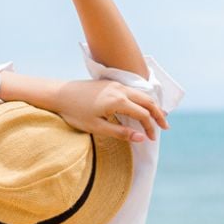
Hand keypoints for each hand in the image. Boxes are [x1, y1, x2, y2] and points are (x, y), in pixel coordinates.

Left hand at [51, 79, 168, 142]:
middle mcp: (120, 90)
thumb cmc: (75, 112)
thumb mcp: (97, 127)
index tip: (151, 139)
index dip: (150, 128)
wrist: (58, 94)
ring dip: (151, 106)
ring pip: (141, 94)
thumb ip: (120, 133)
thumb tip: (141, 139)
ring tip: (157, 118)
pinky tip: (141, 107)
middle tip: (165, 128)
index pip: (143, 115)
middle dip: (158, 115)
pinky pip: (133, 91)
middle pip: (147, 101)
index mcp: (118, 101)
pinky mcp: (110, 84)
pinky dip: (141, 100)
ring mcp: (115, 85)